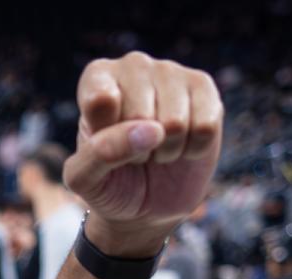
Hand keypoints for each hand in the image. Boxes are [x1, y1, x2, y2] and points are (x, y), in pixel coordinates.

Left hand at [65, 52, 222, 258]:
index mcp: (97, 77)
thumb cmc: (108, 182)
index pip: (100, 101)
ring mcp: (172, 72)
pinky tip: (182, 144)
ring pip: (174, 123)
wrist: (145, 200)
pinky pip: (204, 127)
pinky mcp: (205, 88)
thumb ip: (99, 154)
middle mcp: (134, 65)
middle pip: (139, 115)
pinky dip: (192, 150)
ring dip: (165, 151)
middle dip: (136, 148)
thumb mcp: (85, 179)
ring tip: (155, 147)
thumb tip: (152, 130)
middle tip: (132, 150)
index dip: (104, 136)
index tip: (101, 144)